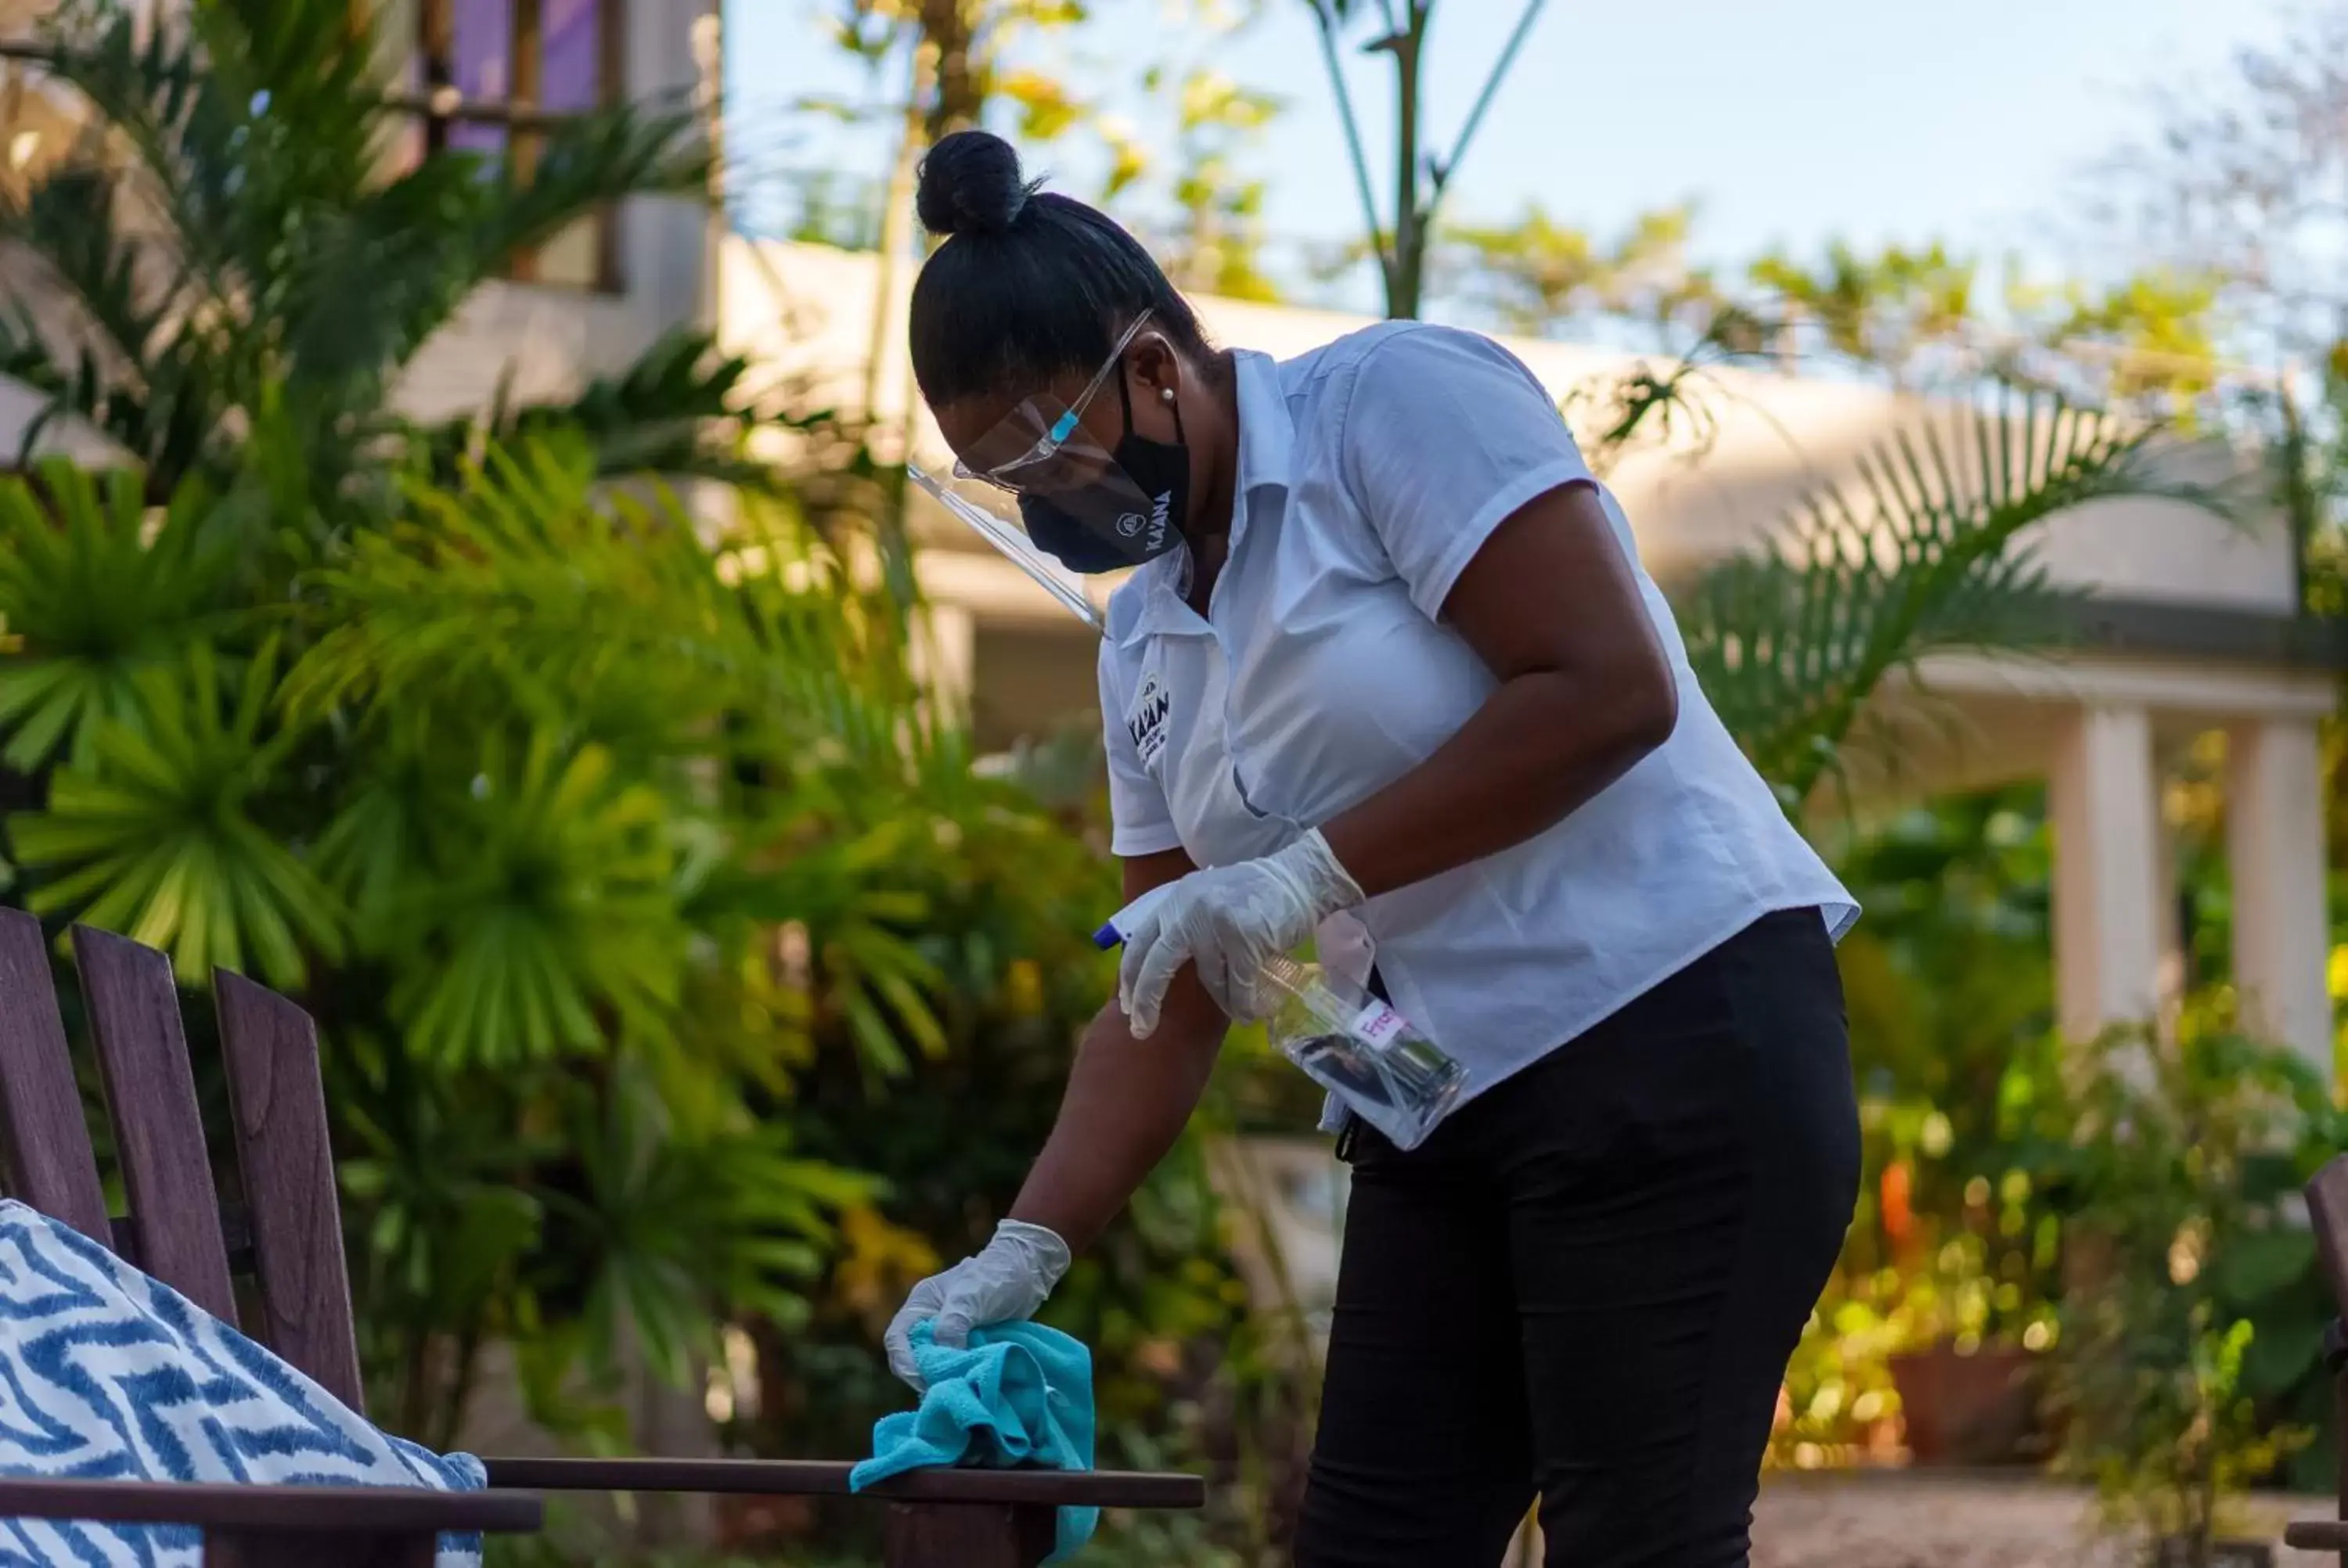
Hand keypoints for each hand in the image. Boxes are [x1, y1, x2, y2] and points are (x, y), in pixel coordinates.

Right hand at [884, 1219, 1070, 1389]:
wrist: (1030, 1271)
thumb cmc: (998, 1275)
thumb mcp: (973, 1295)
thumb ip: (954, 1322)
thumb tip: (944, 1355)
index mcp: (921, 1304)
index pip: (897, 1338)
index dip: (904, 1361)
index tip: (922, 1378)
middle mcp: (929, 1321)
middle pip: (912, 1357)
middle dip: (923, 1376)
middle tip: (943, 1390)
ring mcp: (948, 1334)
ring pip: (933, 1365)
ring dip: (943, 1379)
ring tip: (958, 1390)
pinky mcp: (966, 1346)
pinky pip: (953, 1367)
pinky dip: (958, 1377)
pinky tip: (970, 1386)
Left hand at [1119, 829, 1362, 1036]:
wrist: (1300, 878)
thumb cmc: (1256, 896)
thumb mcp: (1207, 900)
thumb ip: (1184, 927)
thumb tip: (1157, 970)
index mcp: (1176, 900)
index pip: (1141, 943)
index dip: (1131, 976)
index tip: (1127, 1005)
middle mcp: (1190, 909)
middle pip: (1157, 965)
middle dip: (1146, 1001)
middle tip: (1141, 1029)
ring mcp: (1216, 923)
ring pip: (1210, 980)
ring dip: (1225, 1000)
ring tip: (1238, 1007)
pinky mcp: (1244, 939)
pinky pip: (1238, 986)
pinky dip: (1244, 1004)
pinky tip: (1250, 1011)